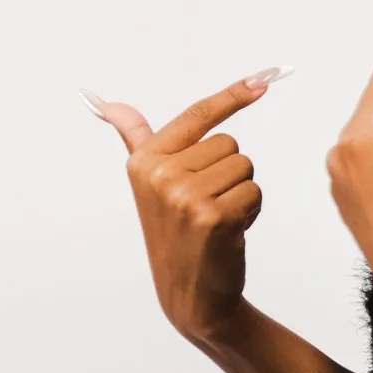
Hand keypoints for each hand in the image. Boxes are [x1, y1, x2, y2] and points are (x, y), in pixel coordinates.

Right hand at [83, 72, 278, 345]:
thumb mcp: (148, 183)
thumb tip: (106, 104)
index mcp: (144, 161)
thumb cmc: (175, 233)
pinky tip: (228, 232)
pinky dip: (249, 212)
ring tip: (215, 219)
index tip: (265, 78)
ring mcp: (186, 197)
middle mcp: (160, 176)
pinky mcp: (214, 217)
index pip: (197, 115)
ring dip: (239, 192)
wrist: (189, 295)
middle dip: (227, 172)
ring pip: (244, 166)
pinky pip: (254, 191)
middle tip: (205, 205)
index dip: (233, 95)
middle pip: (228, 142)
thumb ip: (134, 139)